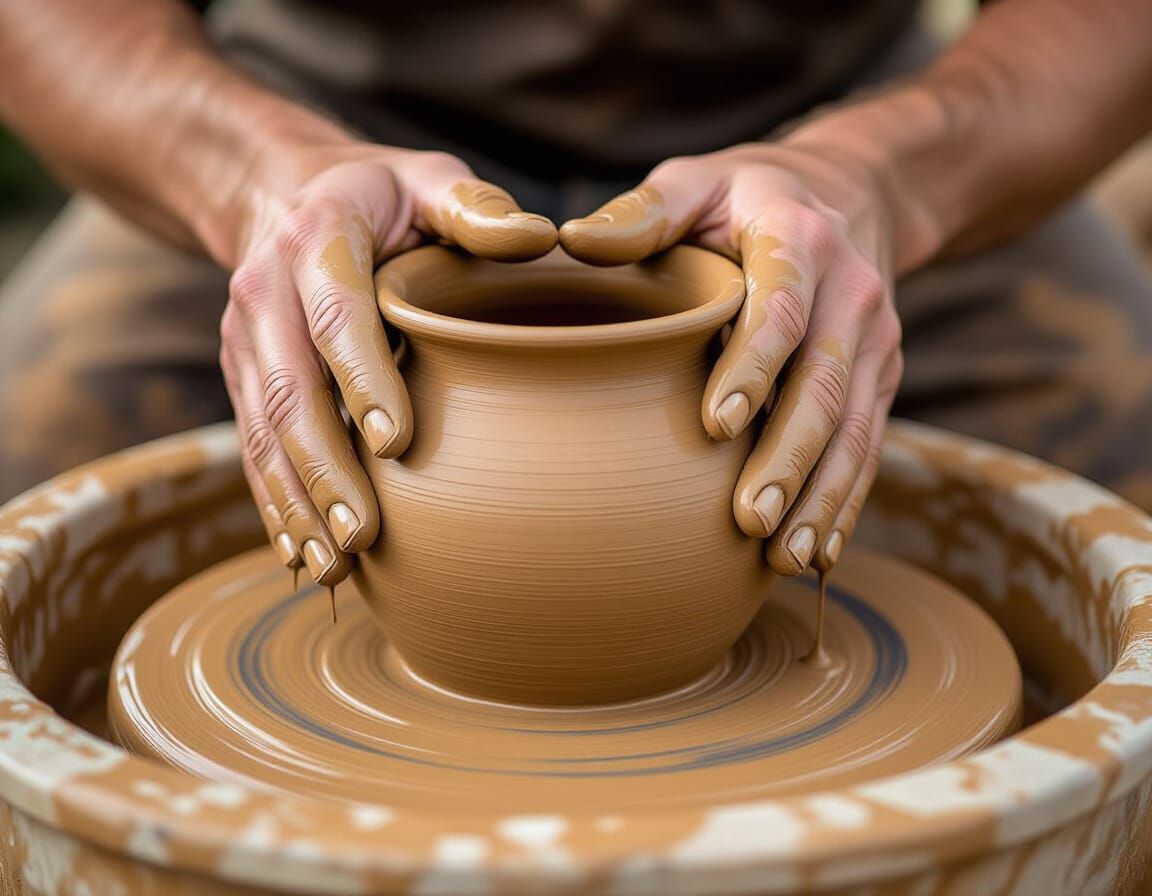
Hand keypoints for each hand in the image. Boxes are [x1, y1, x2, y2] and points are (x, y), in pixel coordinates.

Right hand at [220, 143, 556, 585]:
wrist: (281, 195)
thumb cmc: (380, 197)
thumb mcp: (428, 179)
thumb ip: (474, 209)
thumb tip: (538, 239)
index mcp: (318, 240)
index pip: (337, 315)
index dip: (362, 377)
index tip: (397, 444)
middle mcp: (267, 293)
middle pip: (291, 391)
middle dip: (324, 470)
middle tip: (363, 536)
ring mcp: (245, 341)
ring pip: (263, 433)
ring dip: (295, 504)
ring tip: (332, 568)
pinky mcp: (240, 377)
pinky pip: (250, 448)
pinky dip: (274, 505)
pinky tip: (299, 556)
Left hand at [560, 142, 902, 574]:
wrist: (854, 195)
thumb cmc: (748, 196)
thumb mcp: (696, 181)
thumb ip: (645, 213)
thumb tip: (573, 243)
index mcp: (799, 240)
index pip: (781, 309)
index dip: (754, 365)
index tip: (716, 424)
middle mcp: (851, 294)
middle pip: (825, 384)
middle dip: (790, 457)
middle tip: (750, 518)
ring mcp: (876, 342)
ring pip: (856, 429)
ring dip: (822, 497)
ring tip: (786, 557)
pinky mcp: (883, 379)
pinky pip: (870, 447)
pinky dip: (846, 504)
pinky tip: (820, 556)